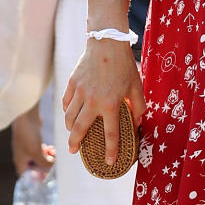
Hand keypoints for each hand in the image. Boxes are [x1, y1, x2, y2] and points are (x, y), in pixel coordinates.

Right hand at [10, 106, 53, 175]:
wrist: (26, 116)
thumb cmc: (27, 134)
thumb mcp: (37, 152)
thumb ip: (45, 163)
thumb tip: (52, 166)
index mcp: (20, 161)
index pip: (26, 176)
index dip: (35, 177)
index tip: (46, 176)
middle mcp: (23, 156)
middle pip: (35, 167)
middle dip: (45, 165)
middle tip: (52, 160)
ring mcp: (27, 148)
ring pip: (40, 158)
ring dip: (47, 157)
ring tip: (52, 152)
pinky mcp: (33, 140)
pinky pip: (41, 150)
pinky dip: (47, 150)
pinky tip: (51, 147)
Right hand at [62, 38, 145, 163]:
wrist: (106, 42)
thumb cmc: (124, 65)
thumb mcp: (137, 86)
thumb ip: (139, 106)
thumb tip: (137, 122)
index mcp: (110, 104)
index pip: (110, 133)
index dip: (110, 150)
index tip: (108, 161)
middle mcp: (92, 101)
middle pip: (79, 129)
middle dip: (75, 143)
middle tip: (74, 151)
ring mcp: (80, 92)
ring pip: (69, 117)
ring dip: (70, 128)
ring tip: (72, 134)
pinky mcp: (72, 83)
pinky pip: (66, 102)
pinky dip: (66, 111)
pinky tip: (69, 114)